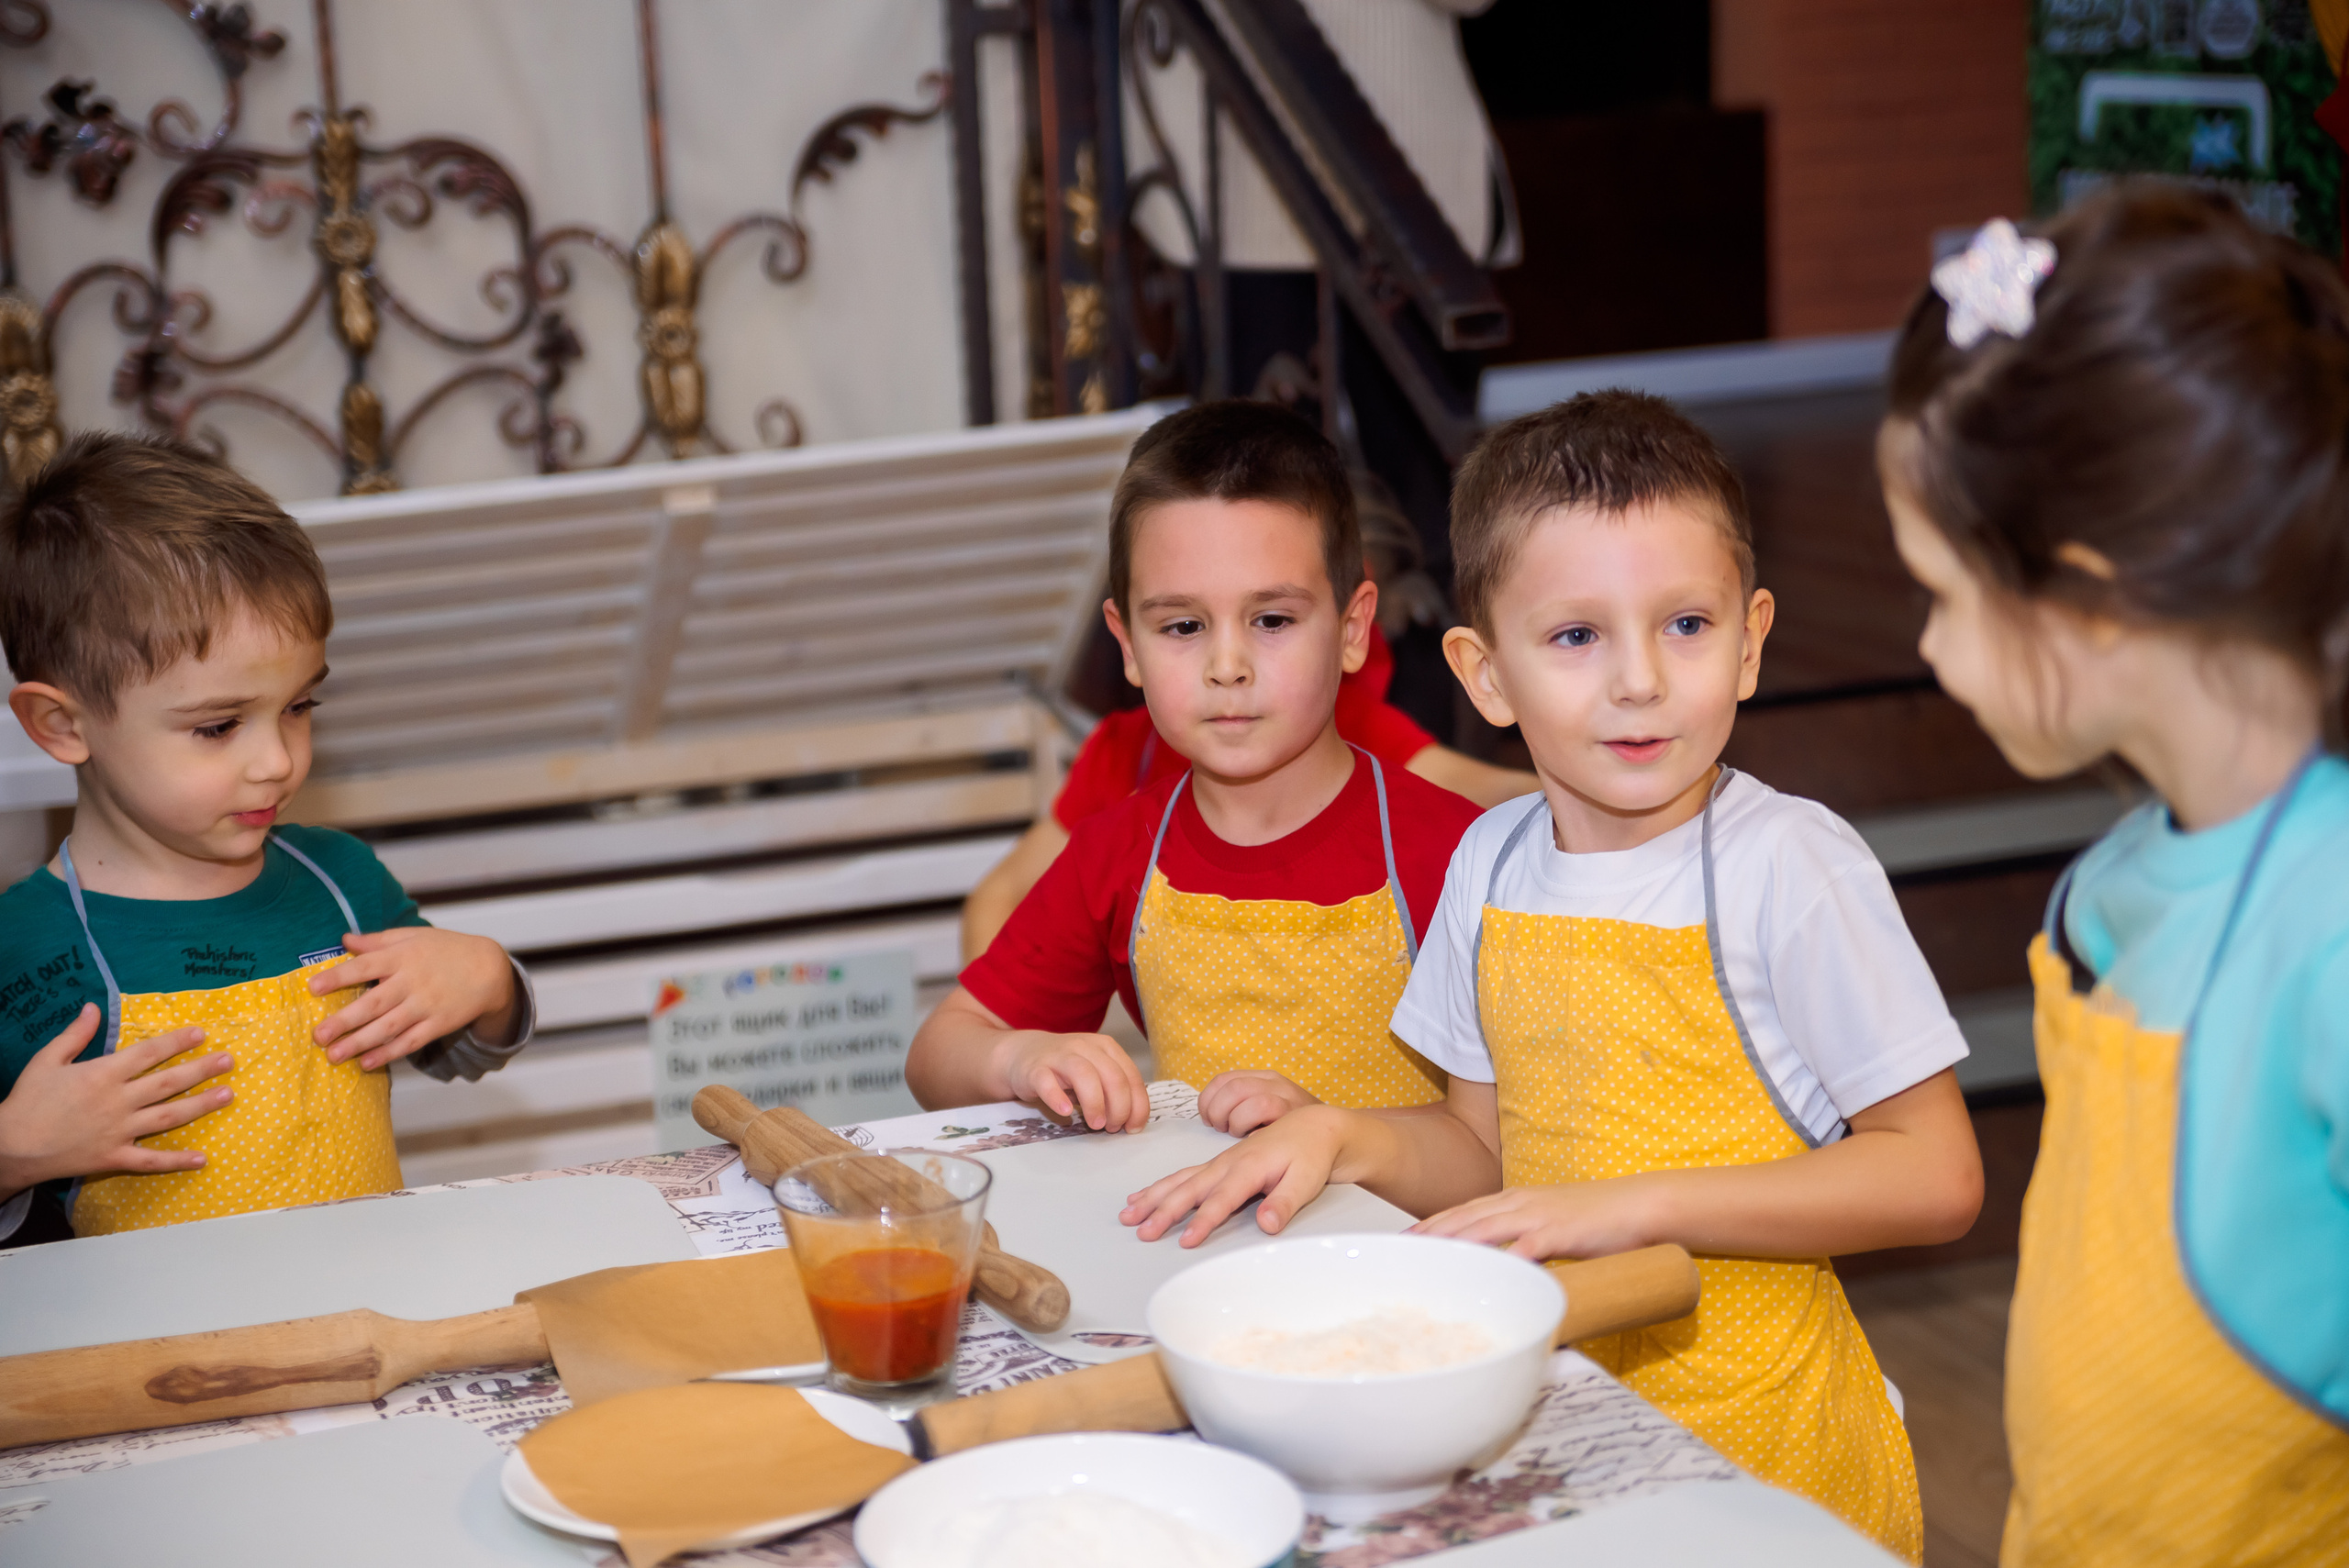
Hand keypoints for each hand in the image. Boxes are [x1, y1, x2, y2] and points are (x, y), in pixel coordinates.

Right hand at [0, 1005, 232, 1195]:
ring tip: (228, 1094)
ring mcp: (119, 1131)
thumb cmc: (28, 1101)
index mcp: (102, 1074)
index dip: (176, 1042)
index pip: (148, 1053)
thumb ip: (75, 1034)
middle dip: (201, 1069)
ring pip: (169, 1116)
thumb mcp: (47, 1060)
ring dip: (201, 1105)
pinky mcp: (114, 1157)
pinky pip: (151, 1160)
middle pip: (168, 1082)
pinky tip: (203, 1158)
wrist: (9, 1147)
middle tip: (229, 1060)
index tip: (201, 1033)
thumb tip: (94, 1007)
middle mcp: (117, 1101)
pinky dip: (177, 1160)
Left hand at [312, 928, 517, 1069]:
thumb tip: (344, 940)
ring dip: (360, 1043)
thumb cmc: (447, 950)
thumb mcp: (414, 937)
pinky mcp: (439, 1024)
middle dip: (344, 1020)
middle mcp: (413, 981)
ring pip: (389, 1027)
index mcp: (404, 956)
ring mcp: (427, 1005)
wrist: (490, 969)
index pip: (366, 966)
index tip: (313, 987)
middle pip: (374, 1003)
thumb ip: (378, 940)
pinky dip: (388, 1054)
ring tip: (333, 1055)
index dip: (339, 976)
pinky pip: (410, 1042)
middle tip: (318, 1035)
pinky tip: (367, 1063)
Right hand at [992, 1029, 1148, 1131]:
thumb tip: (1132, 1120)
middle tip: (1112, 1128)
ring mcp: (1059, 1056)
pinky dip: (1058, 1099)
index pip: (1131, 1077)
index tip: (1133, 1127)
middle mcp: (1085, 1047)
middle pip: (1112, 1077)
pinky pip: (1047, 1082)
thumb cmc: (1065, 1069)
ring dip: (1095, 1103)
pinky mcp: (1035, 1069)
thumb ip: (1113, 1090)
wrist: (1023, 1054)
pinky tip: (1066, 1113)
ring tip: (1096, 1124)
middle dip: (1119, 1108)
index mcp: (1106, 1047)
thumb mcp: (1095, 1072)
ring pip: (1084, 1075)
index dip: (1137, 1106)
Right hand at [1120, 1104, 1347, 1246]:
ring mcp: (1220, 1162)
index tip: (1186, 1240)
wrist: (1313, 1128)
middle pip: (1190, 1189)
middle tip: (1142, 1232)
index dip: (1203, 1221)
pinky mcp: (1218, 1164)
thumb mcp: (1306, 1181)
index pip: (1222, 1200)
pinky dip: (1160, 1186)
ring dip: (1153, 1197)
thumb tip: (1267, 1225)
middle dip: (1164, 1211)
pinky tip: (1143, 1196)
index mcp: (1249, 1168)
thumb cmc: (1310, 1155)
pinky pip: (1183, 1175)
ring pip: (1179, 1181)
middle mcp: (1228, 1163)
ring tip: (1128, 1214)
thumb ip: (1284, 1203)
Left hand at [1196, 1069, 1319, 1135]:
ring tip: (1238, 1133)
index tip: (1206, 1119)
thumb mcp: (1265, 1107)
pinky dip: (1255, 1130)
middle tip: (1221, 1129)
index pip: (1223, 1080)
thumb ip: (1241, 1105)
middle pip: (1232, 1088)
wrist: (1334, 1131)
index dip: (1207, 1100)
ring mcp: (1287, 1098)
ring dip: (1236, 1122)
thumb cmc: (1291, 1126)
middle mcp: (1274, 1082)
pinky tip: (1255, 1139)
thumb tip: (1209, 1116)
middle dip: (1218, 1112)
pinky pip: (1268, 1115)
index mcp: (1261, 1078)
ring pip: (1249, 1102)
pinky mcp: (1297, 1115)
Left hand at [1410, 1179, 1661, 1261]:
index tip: (1407, 1239)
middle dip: (1430, 1234)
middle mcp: (1520, 1203)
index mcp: (1516, 1201)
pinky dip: (1502, 1260)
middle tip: (1401, 1251)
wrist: (1639, 1206)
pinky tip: (1484, 1273)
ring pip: (1484, 1228)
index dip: (1434, 1225)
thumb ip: (1527, 1239)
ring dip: (1452, 1243)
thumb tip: (1509, 1264)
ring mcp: (1537, 1216)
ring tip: (1425, 1259)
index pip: (1465, 1211)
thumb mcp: (1553, 1223)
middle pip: (1464, 1218)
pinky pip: (1525, 1248)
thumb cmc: (1598, 1219)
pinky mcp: (1559, 1233)